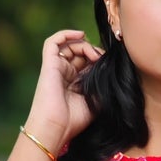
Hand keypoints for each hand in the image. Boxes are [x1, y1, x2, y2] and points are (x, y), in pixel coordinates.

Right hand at [25, 29, 104, 153]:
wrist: (56, 126)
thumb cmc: (74, 120)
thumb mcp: (96, 102)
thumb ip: (102, 86)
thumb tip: (110, 70)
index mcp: (76, 84)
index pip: (88, 63)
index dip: (99, 59)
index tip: (108, 64)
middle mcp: (66, 74)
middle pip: (80, 53)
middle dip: (94, 52)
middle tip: (102, 59)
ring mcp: (57, 68)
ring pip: (70, 46)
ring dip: (85, 46)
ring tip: (94, 55)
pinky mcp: (49, 63)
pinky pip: (54, 42)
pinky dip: (66, 34)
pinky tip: (81, 35)